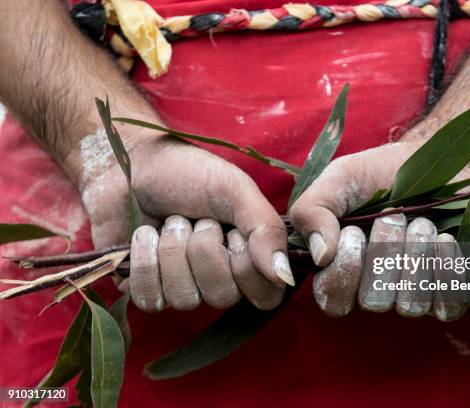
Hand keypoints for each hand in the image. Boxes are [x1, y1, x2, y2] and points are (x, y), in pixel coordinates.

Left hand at [72, 129, 290, 311]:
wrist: (130, 163)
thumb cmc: (188, 173)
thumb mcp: (236, 190)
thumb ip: (265, 229)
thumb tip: (283, 276)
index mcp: (248, 257)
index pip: (265, 296)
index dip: (246, 264)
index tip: (233, 229)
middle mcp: (218, 279)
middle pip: (222, 297)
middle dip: (204, 249)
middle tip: (196, 219)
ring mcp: (181, 287)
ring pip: (185, 300)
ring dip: (173, 251)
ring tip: (170, 221)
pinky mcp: (145, 289)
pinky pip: (151, 300)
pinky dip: (145, 262)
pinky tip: (145, 235)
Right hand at [290, 136, 469, 319]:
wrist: (435, 159)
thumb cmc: (379, 172)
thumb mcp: (337, 180)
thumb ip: (312, 212)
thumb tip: (320, 256)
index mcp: (341, 269)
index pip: (334, 300)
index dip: (345, 269)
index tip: (354, 230)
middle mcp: (374, 289)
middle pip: (374, 302)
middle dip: (385, 254)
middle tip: (393, 216)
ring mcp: (412, 294)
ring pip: (410, 305)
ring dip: (416, 257)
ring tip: (422, 222)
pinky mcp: (448, 291)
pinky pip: (447, 306)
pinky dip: (446, 270)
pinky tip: (445, 239)